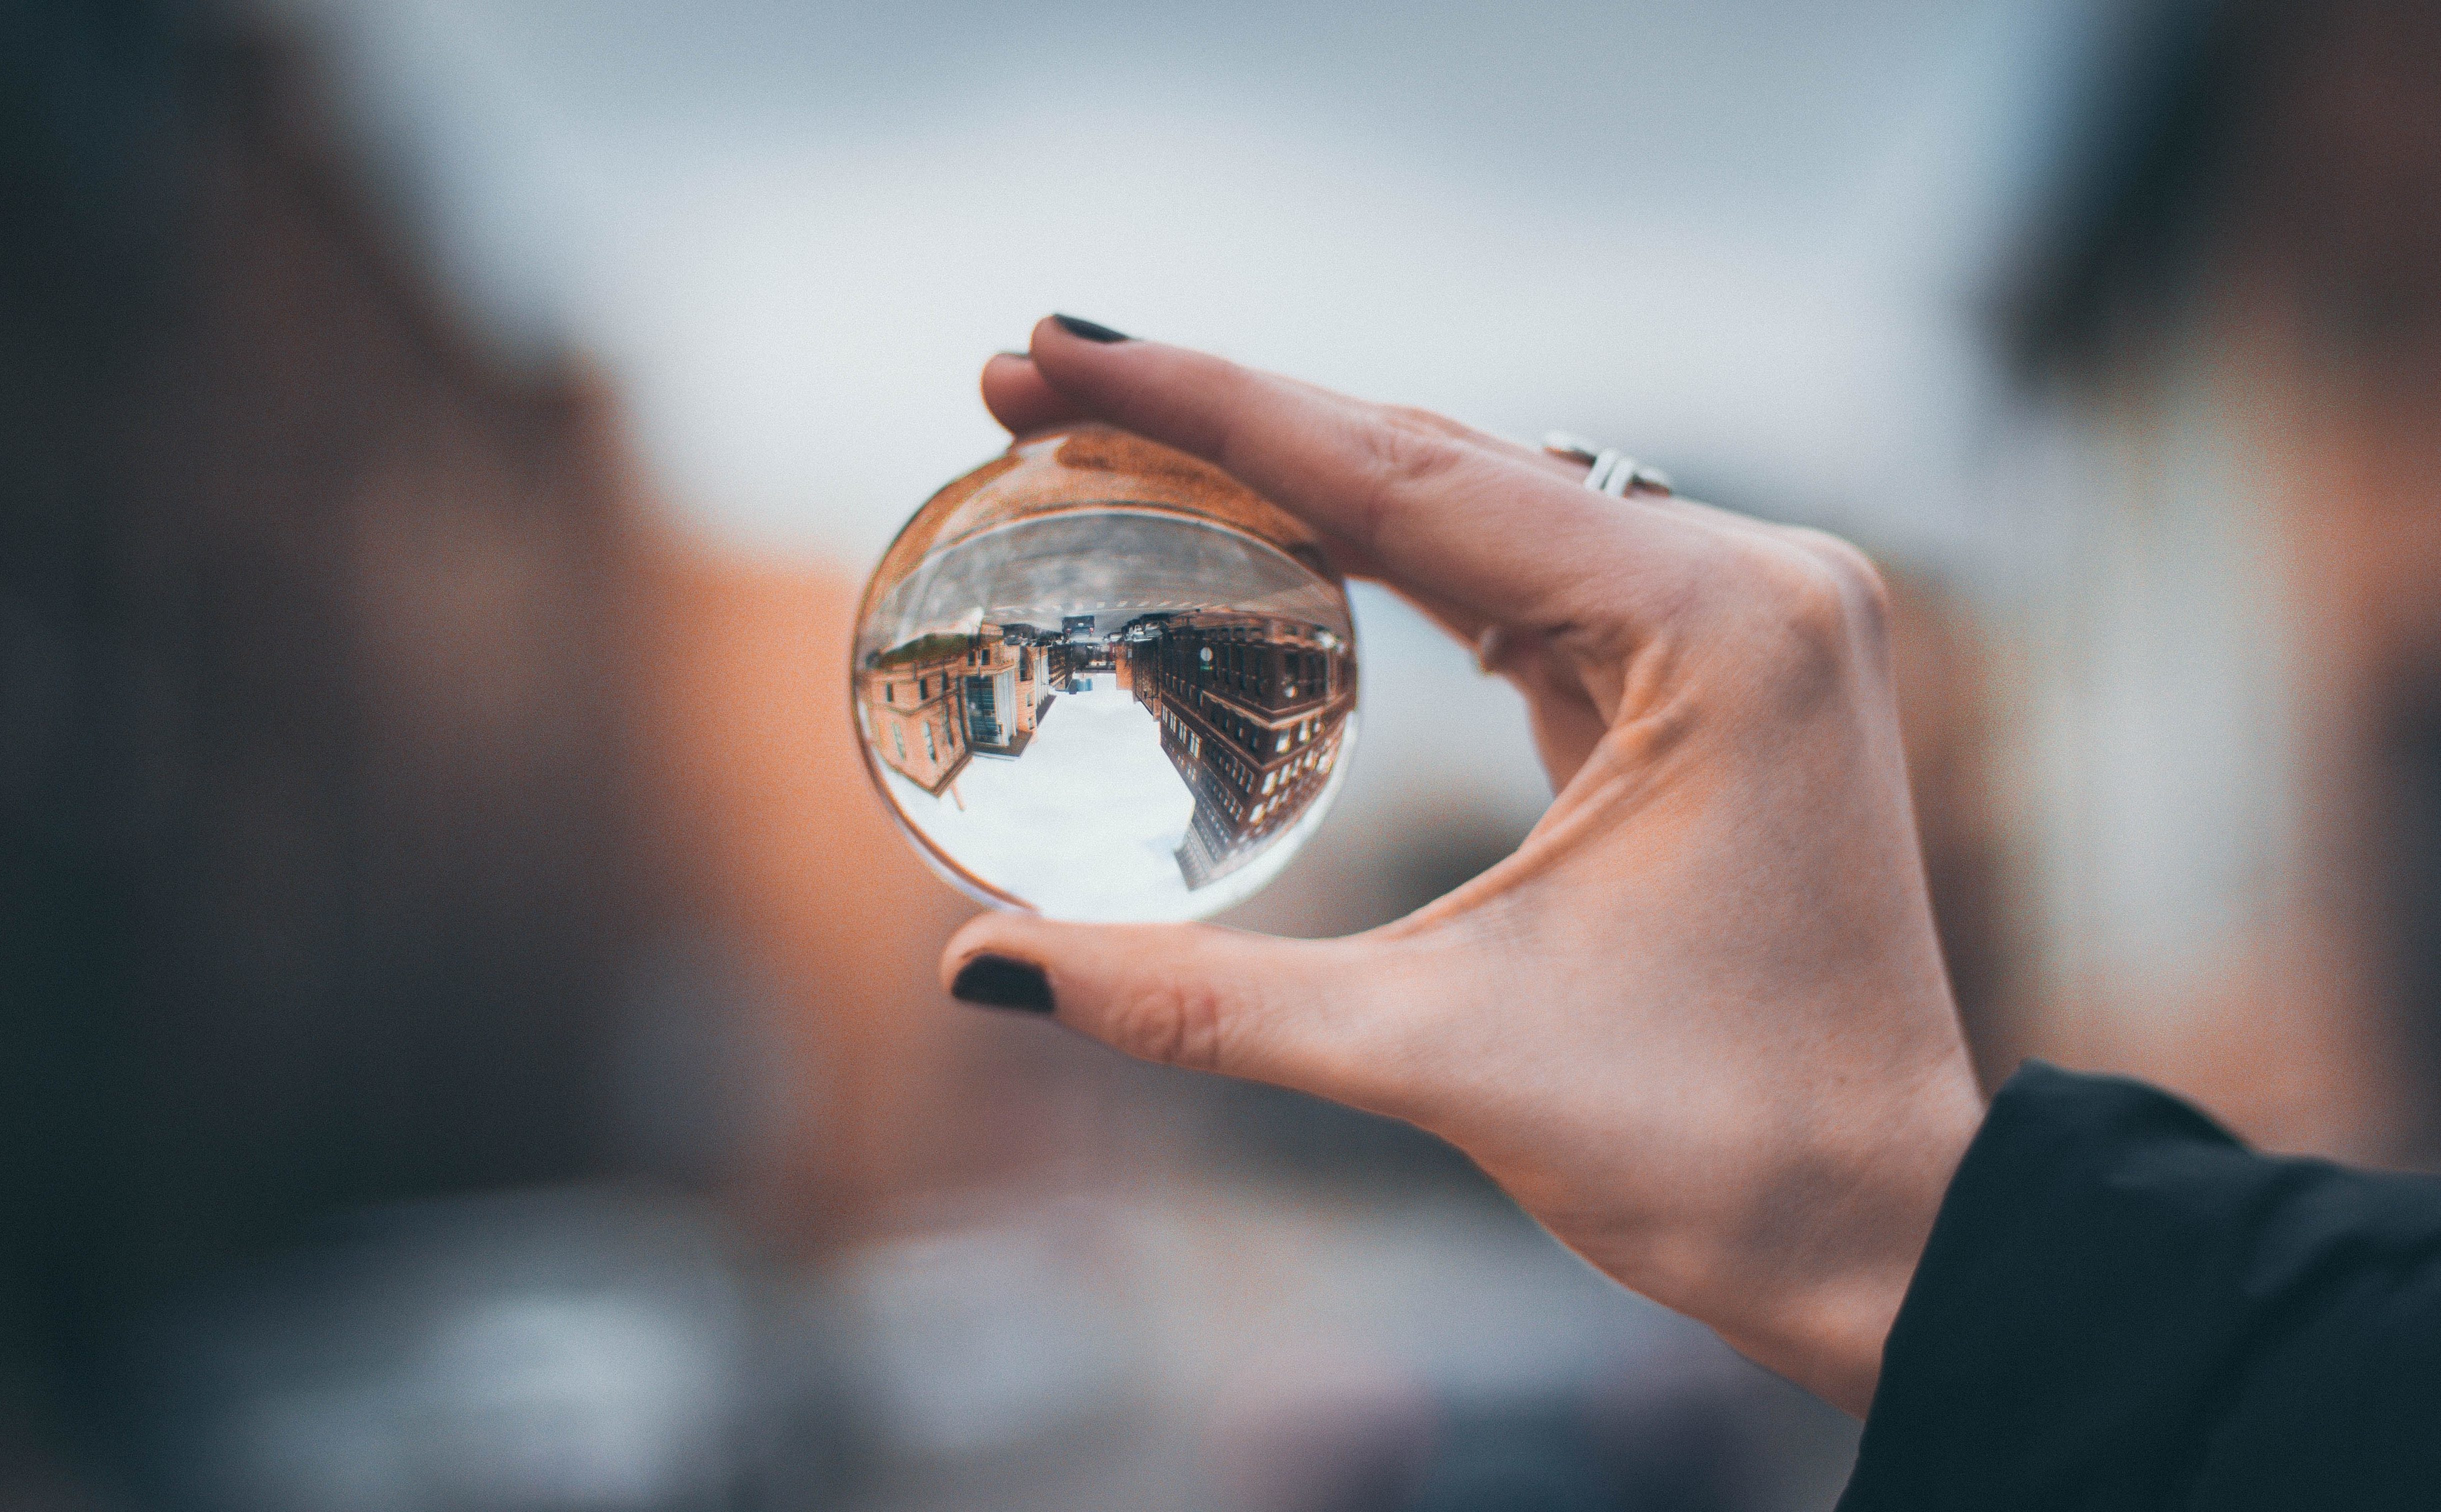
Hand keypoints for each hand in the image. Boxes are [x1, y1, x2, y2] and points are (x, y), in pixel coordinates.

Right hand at [950, 318, 1983, 1413]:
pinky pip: (1527, 576)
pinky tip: (1282, 527)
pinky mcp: (1719, 674)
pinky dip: (1396, 555)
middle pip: (1440, 462)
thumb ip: (1200, 1000)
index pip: (1409, 478)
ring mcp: (1745, 623)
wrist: (1884, 1231)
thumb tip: (983, 969)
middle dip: (1234, 421)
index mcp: (1718, 627)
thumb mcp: (1432, 1055)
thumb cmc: (1715, 1150)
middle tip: (1042, 379)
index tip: (1052, 350)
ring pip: (1481, 506)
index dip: (1211, 406)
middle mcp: (1751, 585)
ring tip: (1128, 437)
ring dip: (1308, 476)